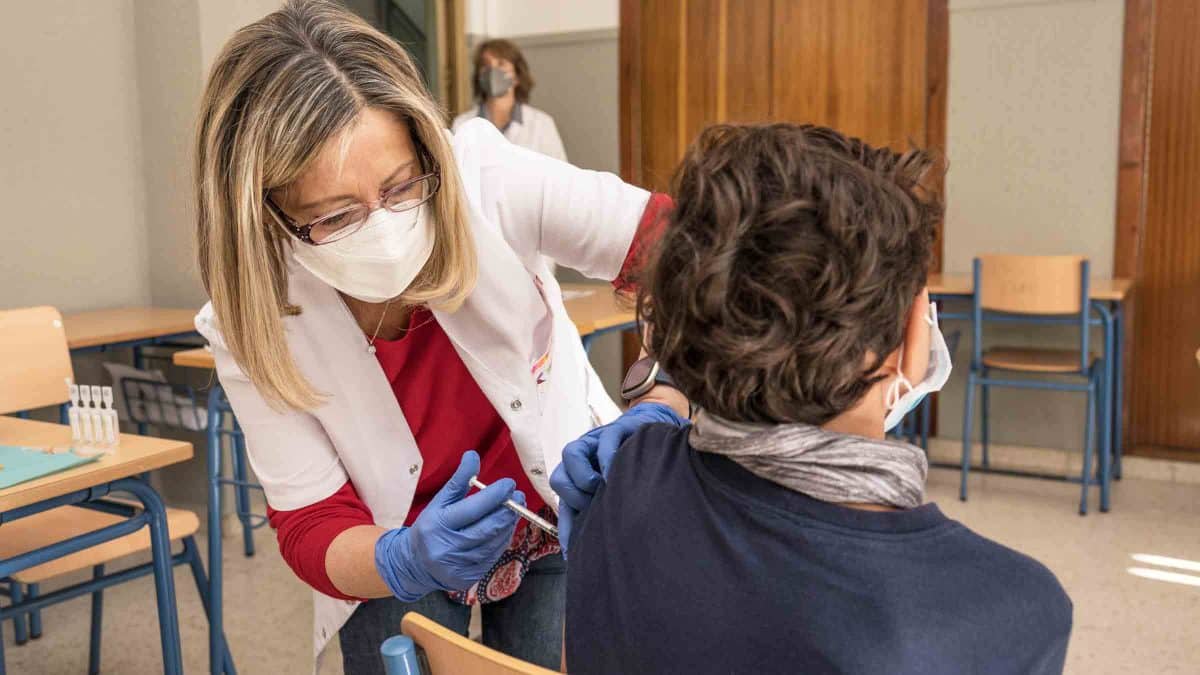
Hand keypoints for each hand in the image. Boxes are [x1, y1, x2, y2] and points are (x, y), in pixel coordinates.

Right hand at [375, 451, 521, 600]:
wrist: (415, 564)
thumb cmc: (430, 527)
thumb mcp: (439, 502)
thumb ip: (458, 480)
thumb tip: (473, 455)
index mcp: (438, 525)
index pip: (472, 509)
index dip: (494, 496)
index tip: (509, 484)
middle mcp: (448, 548)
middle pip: (487, 528)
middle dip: (508, 510)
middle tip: (519, 496)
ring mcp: (459, 566)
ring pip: (493, 543)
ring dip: (508, 525)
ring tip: (514, 510)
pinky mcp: (468, 578)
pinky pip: (493, 557)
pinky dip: (501, 540)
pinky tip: (504, 528)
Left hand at [550, 402, 687, 556]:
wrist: (659, 438)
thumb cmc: (639, 474)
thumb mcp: (621, 497)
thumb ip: (609, 517)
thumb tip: (603, 553)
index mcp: (582, 482)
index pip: (564, 506)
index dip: (567, 529)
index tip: (574, 552)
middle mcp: (584, 462)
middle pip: (558, 477)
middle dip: (571, 496)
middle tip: (591, 507)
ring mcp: (597, 444)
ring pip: (571, 453)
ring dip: (581, 474)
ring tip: (599, 486)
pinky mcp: (617, 430)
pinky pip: (605, 439)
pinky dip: (607, 456)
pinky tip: (615, 471)